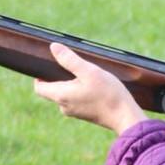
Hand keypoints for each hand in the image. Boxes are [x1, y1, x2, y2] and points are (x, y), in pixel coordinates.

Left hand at [32, 42, 147, 134]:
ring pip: (65, 94)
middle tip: (74, 66)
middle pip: (52, 89)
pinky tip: (95, 86)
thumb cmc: (108, 94)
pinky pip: (76, 99)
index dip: (40, 75)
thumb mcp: (89, 72)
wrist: (125, 117)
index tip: (50, 64)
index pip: (39, 87)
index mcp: (61, 96)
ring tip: (88, 76)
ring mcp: (74, 112)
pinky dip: (80, 91)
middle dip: (59, 76)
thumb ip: (70, 60)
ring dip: (72, 83)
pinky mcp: (85, 114)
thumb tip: (53, 48)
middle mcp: (64, 106)